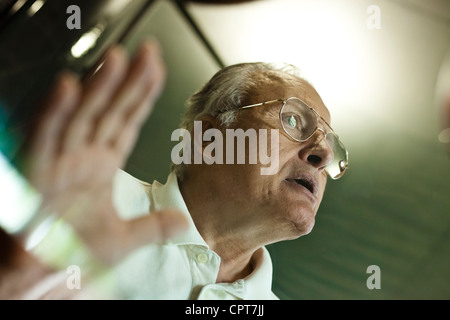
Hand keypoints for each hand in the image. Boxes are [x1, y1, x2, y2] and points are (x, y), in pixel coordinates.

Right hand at [24, 40, 187, 263]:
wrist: (35, 276)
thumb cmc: (72, 251)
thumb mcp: (120, 240)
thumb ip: (152, 228)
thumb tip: (184, 223)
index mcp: (101, 165)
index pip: (127, 122)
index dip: (142, 96)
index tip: (156, 70)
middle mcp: (82, 156)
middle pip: (109, 111)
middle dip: (128, 81)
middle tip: (147, 53)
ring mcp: (59, 160)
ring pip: (82, 117)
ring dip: (99, 88)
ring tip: (117, 59)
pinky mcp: (35, 171)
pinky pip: (45, 137)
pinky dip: (55, 112)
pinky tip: (69, 88)